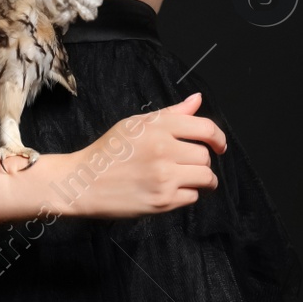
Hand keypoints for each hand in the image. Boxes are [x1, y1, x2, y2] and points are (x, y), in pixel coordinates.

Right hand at [53, 92, 225, 218]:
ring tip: (186, 177)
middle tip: (187, 162)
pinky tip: (170, 189)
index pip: (205, 129)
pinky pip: (192, 197)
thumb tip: (197, 100)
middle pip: (206, 156)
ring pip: (205, 177)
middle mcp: (163, 150)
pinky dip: (186, 194)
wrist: (84, 182)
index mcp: (157, 127)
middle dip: (202, 160)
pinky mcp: (163, 201)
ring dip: (201, 179)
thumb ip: (171, 113)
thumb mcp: (136, 124)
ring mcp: (164, 177)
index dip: (218, 138)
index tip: (219, 145)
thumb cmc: (109, 151)